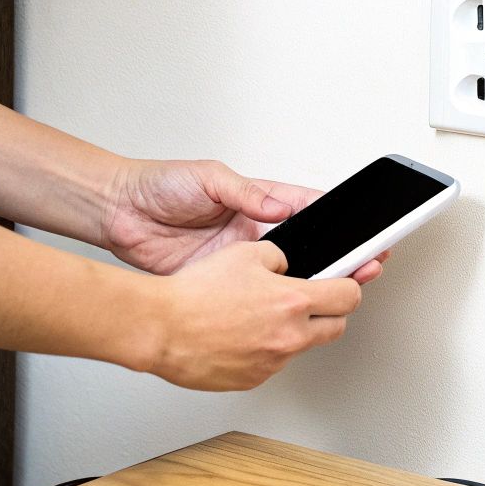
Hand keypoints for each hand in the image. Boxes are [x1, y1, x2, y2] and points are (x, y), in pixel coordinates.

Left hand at [100, 159, 389, 282]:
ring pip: (286, 275)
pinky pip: (254, 295)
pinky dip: (274, 303)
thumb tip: (278, 206)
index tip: (366, 229)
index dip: (339, 221)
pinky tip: (291, 308)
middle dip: (338, 257)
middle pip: (307, 247)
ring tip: (340, 288)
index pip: (308, 209)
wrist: (118, 212)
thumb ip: (245, 192)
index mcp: (257, 201)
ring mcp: (238, 259)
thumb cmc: (160, 185)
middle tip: (366, 264)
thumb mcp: (207, 177)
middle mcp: (253, 231)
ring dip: (312, 282)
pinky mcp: (220, 282)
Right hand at [138, 240, 362, 389]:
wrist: (161, 328)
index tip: (345, 283)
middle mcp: (288, 337)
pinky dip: (263, 350)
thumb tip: (288, 264)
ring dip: (292, 332)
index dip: (350, 286)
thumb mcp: (244, 252)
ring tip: (257, 316)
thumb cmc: (194, 293)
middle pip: (337, 327)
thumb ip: (278, 255)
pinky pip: (271, 363)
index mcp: (293, 302)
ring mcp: (271, 363)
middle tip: (309, 301)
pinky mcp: (252, 380)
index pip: (349, 296)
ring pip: (301, 347)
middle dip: (329, 312)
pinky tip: (240, 334)